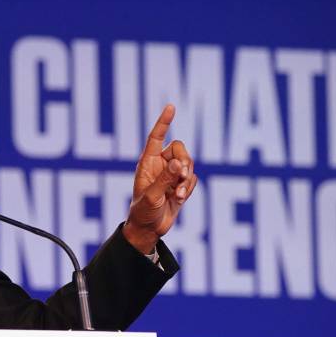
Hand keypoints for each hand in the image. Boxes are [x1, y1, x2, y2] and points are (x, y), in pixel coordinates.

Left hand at [124, 104, 197, 253]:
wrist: (149, 229)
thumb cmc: (143, 212)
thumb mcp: (152, 197)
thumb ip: (165, 180)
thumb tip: (177, 163)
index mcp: (147, 163)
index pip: (156, 137)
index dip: (163, 122)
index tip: (170, 107)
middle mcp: (160, 165)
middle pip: (180, 150)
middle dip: (185, 161)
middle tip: (181, 176)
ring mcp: (171, 175)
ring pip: (189, 165)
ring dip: (186, 180)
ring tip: (178, 195)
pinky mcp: (181, 185)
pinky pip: (192, 179)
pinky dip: (189, 188)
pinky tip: (179, 199)